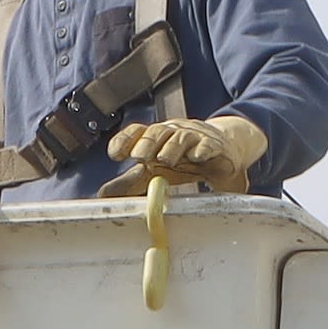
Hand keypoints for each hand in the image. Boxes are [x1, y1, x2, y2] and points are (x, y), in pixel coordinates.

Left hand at [110, 114, 267, 192]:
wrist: (224, 148)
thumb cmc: (184, 159)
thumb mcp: (156, 170)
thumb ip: (131, 182)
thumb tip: (103, 196)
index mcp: (155, 138)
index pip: (137, 132)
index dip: (124, 141)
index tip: (115, 155)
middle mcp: (172, 133)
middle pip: (157, 132)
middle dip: (147, 143)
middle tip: (140, 156)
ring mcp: (195, 137)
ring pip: (181, 137)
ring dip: (172, 147)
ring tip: (165, 159)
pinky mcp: (215, 146)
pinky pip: (208, 145)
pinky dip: (202, 150)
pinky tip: (197, 157)